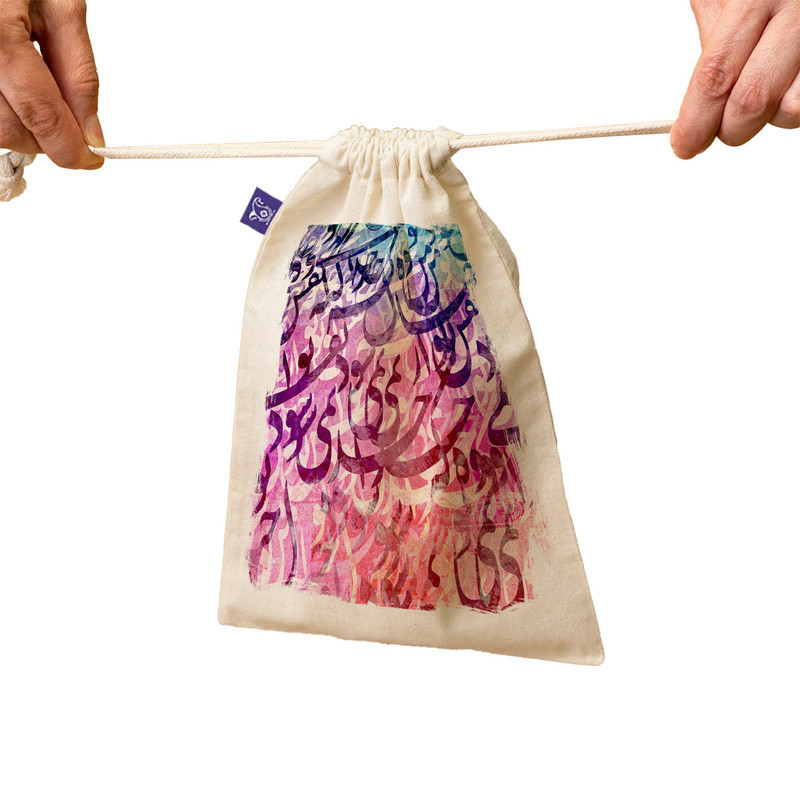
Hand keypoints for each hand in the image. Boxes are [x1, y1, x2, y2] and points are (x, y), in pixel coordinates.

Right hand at [0, 0, 102, 168]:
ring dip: (20, 128)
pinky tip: (13, 90)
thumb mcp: (61, 6)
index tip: (91, 159)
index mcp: (0, 33)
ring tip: (36, 98)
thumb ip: (79, 73)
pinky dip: (2, 110)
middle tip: (67, 128)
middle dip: (45, 140)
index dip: (70, 148)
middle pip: (8, 128)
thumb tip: (91, 131)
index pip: (41, 113)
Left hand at [671, 0, 799, 157]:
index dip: (695, 121)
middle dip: (729, 129)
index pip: (716, 76)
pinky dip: (794, 100)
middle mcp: (798, 12)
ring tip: (764, 84)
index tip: (685, 145)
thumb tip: (696, 107)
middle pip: (752, 101)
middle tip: (720, 127)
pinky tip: (787, 79)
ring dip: (771, 115)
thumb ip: (714, 41)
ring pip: (791, 111)